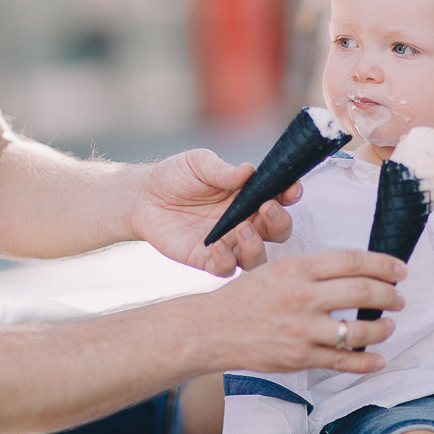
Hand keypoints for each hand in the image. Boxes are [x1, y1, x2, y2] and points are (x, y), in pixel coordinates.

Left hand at [129, 149, 300, 275]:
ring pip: (258, 256)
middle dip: (279, 221)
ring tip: (242, 230)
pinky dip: (227, 261)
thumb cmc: (176, 176)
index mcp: (250, 196)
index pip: (280, 198)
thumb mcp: (199, 164)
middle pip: (278, 231)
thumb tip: (249, 171)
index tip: (290, 189)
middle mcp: (246, 222)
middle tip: (266, 208)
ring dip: (257, 246)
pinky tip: (216, 246)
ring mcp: (230, 243)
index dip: (290, 195)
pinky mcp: (208, 260)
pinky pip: (227, 269)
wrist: (143, 197)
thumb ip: (223, 170)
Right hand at [202, 250, 406, 374]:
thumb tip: (358, 270)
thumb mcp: (278, 267)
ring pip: (357, 330)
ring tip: (389, 325)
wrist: (214, 329)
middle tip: (399, 298)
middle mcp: (302, 296)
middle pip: (361, 291)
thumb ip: (315, 268)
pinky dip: (367, 362)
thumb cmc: (248, 296)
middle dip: (390, 295)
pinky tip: (379, 358)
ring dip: (382, 328)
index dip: (383, 265)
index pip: (352, 261)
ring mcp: (302, 330)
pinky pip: (343, 361)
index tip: (400, 270)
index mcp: (298, 268)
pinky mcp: (299, 357)